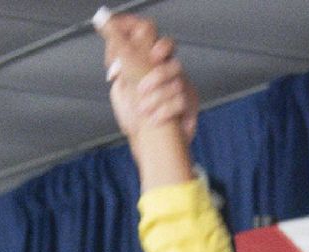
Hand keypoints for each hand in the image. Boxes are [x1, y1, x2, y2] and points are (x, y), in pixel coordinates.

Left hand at [97, 12, 198, 141]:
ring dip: (157, 98)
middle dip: (158, 74)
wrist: (148, 147)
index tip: (150, 55)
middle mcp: (172, 77)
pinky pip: (182, 103)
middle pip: (174, 64)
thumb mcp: (122, 96)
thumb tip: (117, 64)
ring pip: (177, 84)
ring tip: (143, 109)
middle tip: (142, 89)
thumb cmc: (136, 120)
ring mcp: (184, 91)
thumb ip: (121, 78)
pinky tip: (153, 119)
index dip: (160, 47)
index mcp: (156, 68)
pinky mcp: (191, 107)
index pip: (164, 47)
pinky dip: (164, 111)